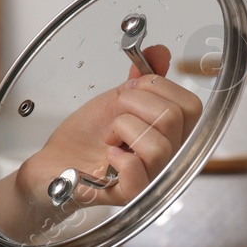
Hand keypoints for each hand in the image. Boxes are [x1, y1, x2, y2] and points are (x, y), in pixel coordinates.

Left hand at [15, 44, 204, 218]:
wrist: (56, 160)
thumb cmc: (87, 135)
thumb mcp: (116, 99)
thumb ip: (143, 77)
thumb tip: (160, 52)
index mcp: (172, 134)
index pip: (191, 105)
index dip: (157, 87)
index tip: (129, 93)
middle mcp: (169, 157)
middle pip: (175, 118)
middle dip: (134, 103)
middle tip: (115, 114)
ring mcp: (152, 178)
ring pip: (159, 144)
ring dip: (122, 128)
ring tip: (110, 137)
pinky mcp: (129, 194)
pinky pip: (139, 172)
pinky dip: (119, 156)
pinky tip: (108, 154)